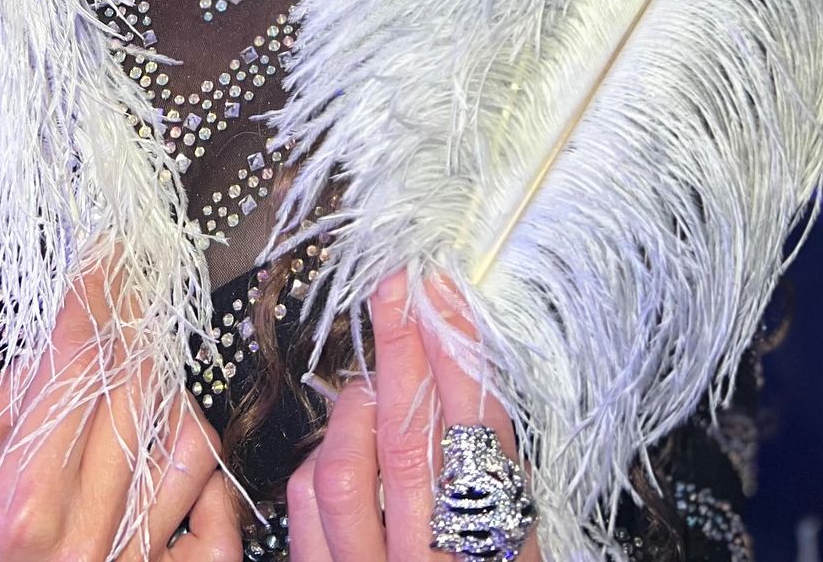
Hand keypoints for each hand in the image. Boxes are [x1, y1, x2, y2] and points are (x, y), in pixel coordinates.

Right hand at [0, 263, 241, 561]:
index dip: (94, 294)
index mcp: (20, 501)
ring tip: (142, 375)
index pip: (78, 364)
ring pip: (188, 448)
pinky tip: (177, 451)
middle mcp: (81, 538)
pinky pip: (213, 533)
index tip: (105, 254)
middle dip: (133, 324)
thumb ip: (6, 394)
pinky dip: (211, 485)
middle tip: (126, 288)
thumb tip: (62, 339)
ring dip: (171, 395)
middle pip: (137, 393)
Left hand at [286, 272, 539, 561]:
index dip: (459, 359)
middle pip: (407, 445)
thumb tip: (466, 369)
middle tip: (397, 287)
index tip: (444, 295)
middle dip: (401, 352)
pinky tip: (347, 443)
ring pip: (344, 469)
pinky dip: (325, 455)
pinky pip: (306, 502)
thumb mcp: (517, 540)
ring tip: (376, 389)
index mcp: (493, 548)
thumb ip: (494, 467)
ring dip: (358, 409)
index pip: (478, 441)